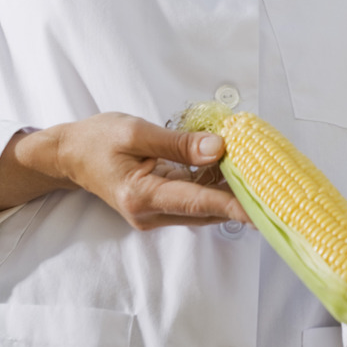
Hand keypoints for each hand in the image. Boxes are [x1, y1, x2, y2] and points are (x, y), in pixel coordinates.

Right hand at [47, 112, 247, 229]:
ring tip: (264, 180)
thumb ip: (178, 143)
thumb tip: (217, 149)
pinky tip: (235, 173)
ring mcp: (154, 214)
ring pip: (202, 208)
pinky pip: (193, 202)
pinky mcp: (158, 207)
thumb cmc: (98, 139)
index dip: (232, 205)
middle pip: (205, 210)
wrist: (70, 154)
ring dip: (230, 195)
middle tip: (276, 189)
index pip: (197, 202)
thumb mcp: (136, 132)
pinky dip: (214, 190)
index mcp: (142, 195)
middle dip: (240, 200)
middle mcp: (150, 213)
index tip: (261, 210)